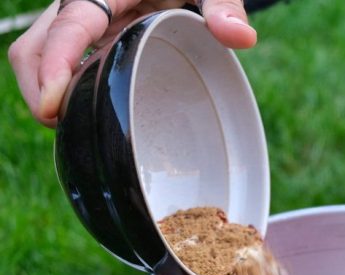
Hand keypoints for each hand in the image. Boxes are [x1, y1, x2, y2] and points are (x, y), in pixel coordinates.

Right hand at [8, 0, 256, 126]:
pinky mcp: (90, 37)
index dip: (53, 64)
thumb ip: (224, 7)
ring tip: (73, 126)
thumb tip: (241, 37)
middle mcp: (84, 4)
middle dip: (38, 88)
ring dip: (47, 92)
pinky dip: (64, 89)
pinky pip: (62, 62)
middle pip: (36, 45)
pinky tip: (87, 115)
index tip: (51, 105)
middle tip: (61, 126)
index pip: (69, 25)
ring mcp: (84, 23)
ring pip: (40, 55)